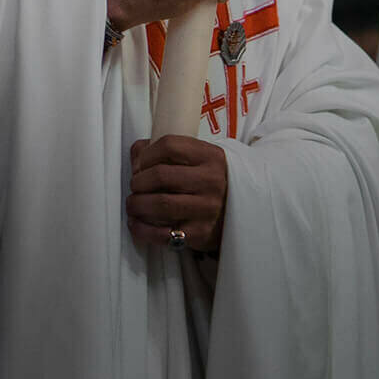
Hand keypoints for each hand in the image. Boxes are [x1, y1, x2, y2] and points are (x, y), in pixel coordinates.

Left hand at [125, 136, 228, 252]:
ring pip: (159, 204)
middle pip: (160, 175)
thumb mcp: (202, 160)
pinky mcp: (200, 233)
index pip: (169, 146)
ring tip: (133, 205)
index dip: (146, 154)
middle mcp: (211, 181)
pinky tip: (136, 224)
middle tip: (135, 186)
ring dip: (137, 204)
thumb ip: (171, 152)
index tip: (139, 164)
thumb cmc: (213, 183)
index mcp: (211, 156)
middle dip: (138, 181)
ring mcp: (206, 208)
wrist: (245, 213)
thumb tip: (137, 154)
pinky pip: (163, 233)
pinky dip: (142, 229)